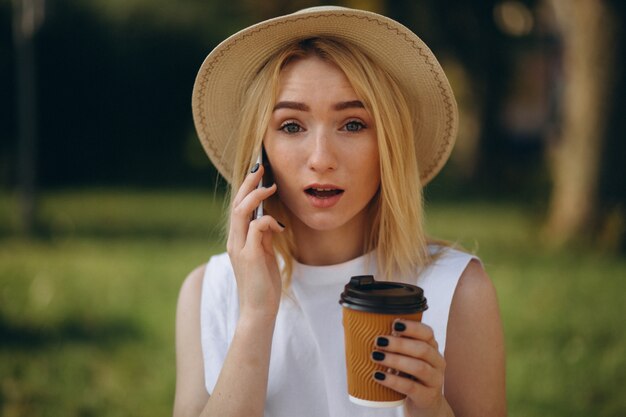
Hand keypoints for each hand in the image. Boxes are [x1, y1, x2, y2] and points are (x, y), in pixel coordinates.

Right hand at [227, 163, 284, 318]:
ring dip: (255, 196)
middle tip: (260, 166)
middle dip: (248, 183)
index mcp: (237, 240)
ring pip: (241, 212)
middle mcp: (234, 241)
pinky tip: (279, 227)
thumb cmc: (263, 284)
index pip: (238, 207)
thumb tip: (269, 220)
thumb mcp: (263, 254)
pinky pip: (256, 228)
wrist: (259, 310)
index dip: (246, 188)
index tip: (258, 173)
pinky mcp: (249, 256)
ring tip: (270, 186)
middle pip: (236, 204)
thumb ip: (262, 237)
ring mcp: (239, 248)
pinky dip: (268, 221)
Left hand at [372, 319, 450, 416]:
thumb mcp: (407, 359)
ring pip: (419, 368)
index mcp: (432, 348)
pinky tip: (378, 376)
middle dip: (399, 344)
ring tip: (376, 357)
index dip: (412, 327)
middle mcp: (437, 363)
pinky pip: (411, 387)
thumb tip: (366, 329)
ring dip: (395, 360)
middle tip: (378, 341)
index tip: (394, 323)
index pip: (427, 333)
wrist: (424, 406)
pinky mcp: (427, 397)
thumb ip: (395, 346)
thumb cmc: (410, 376)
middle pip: (422, 349)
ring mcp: (434, 380)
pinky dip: (393, 381)